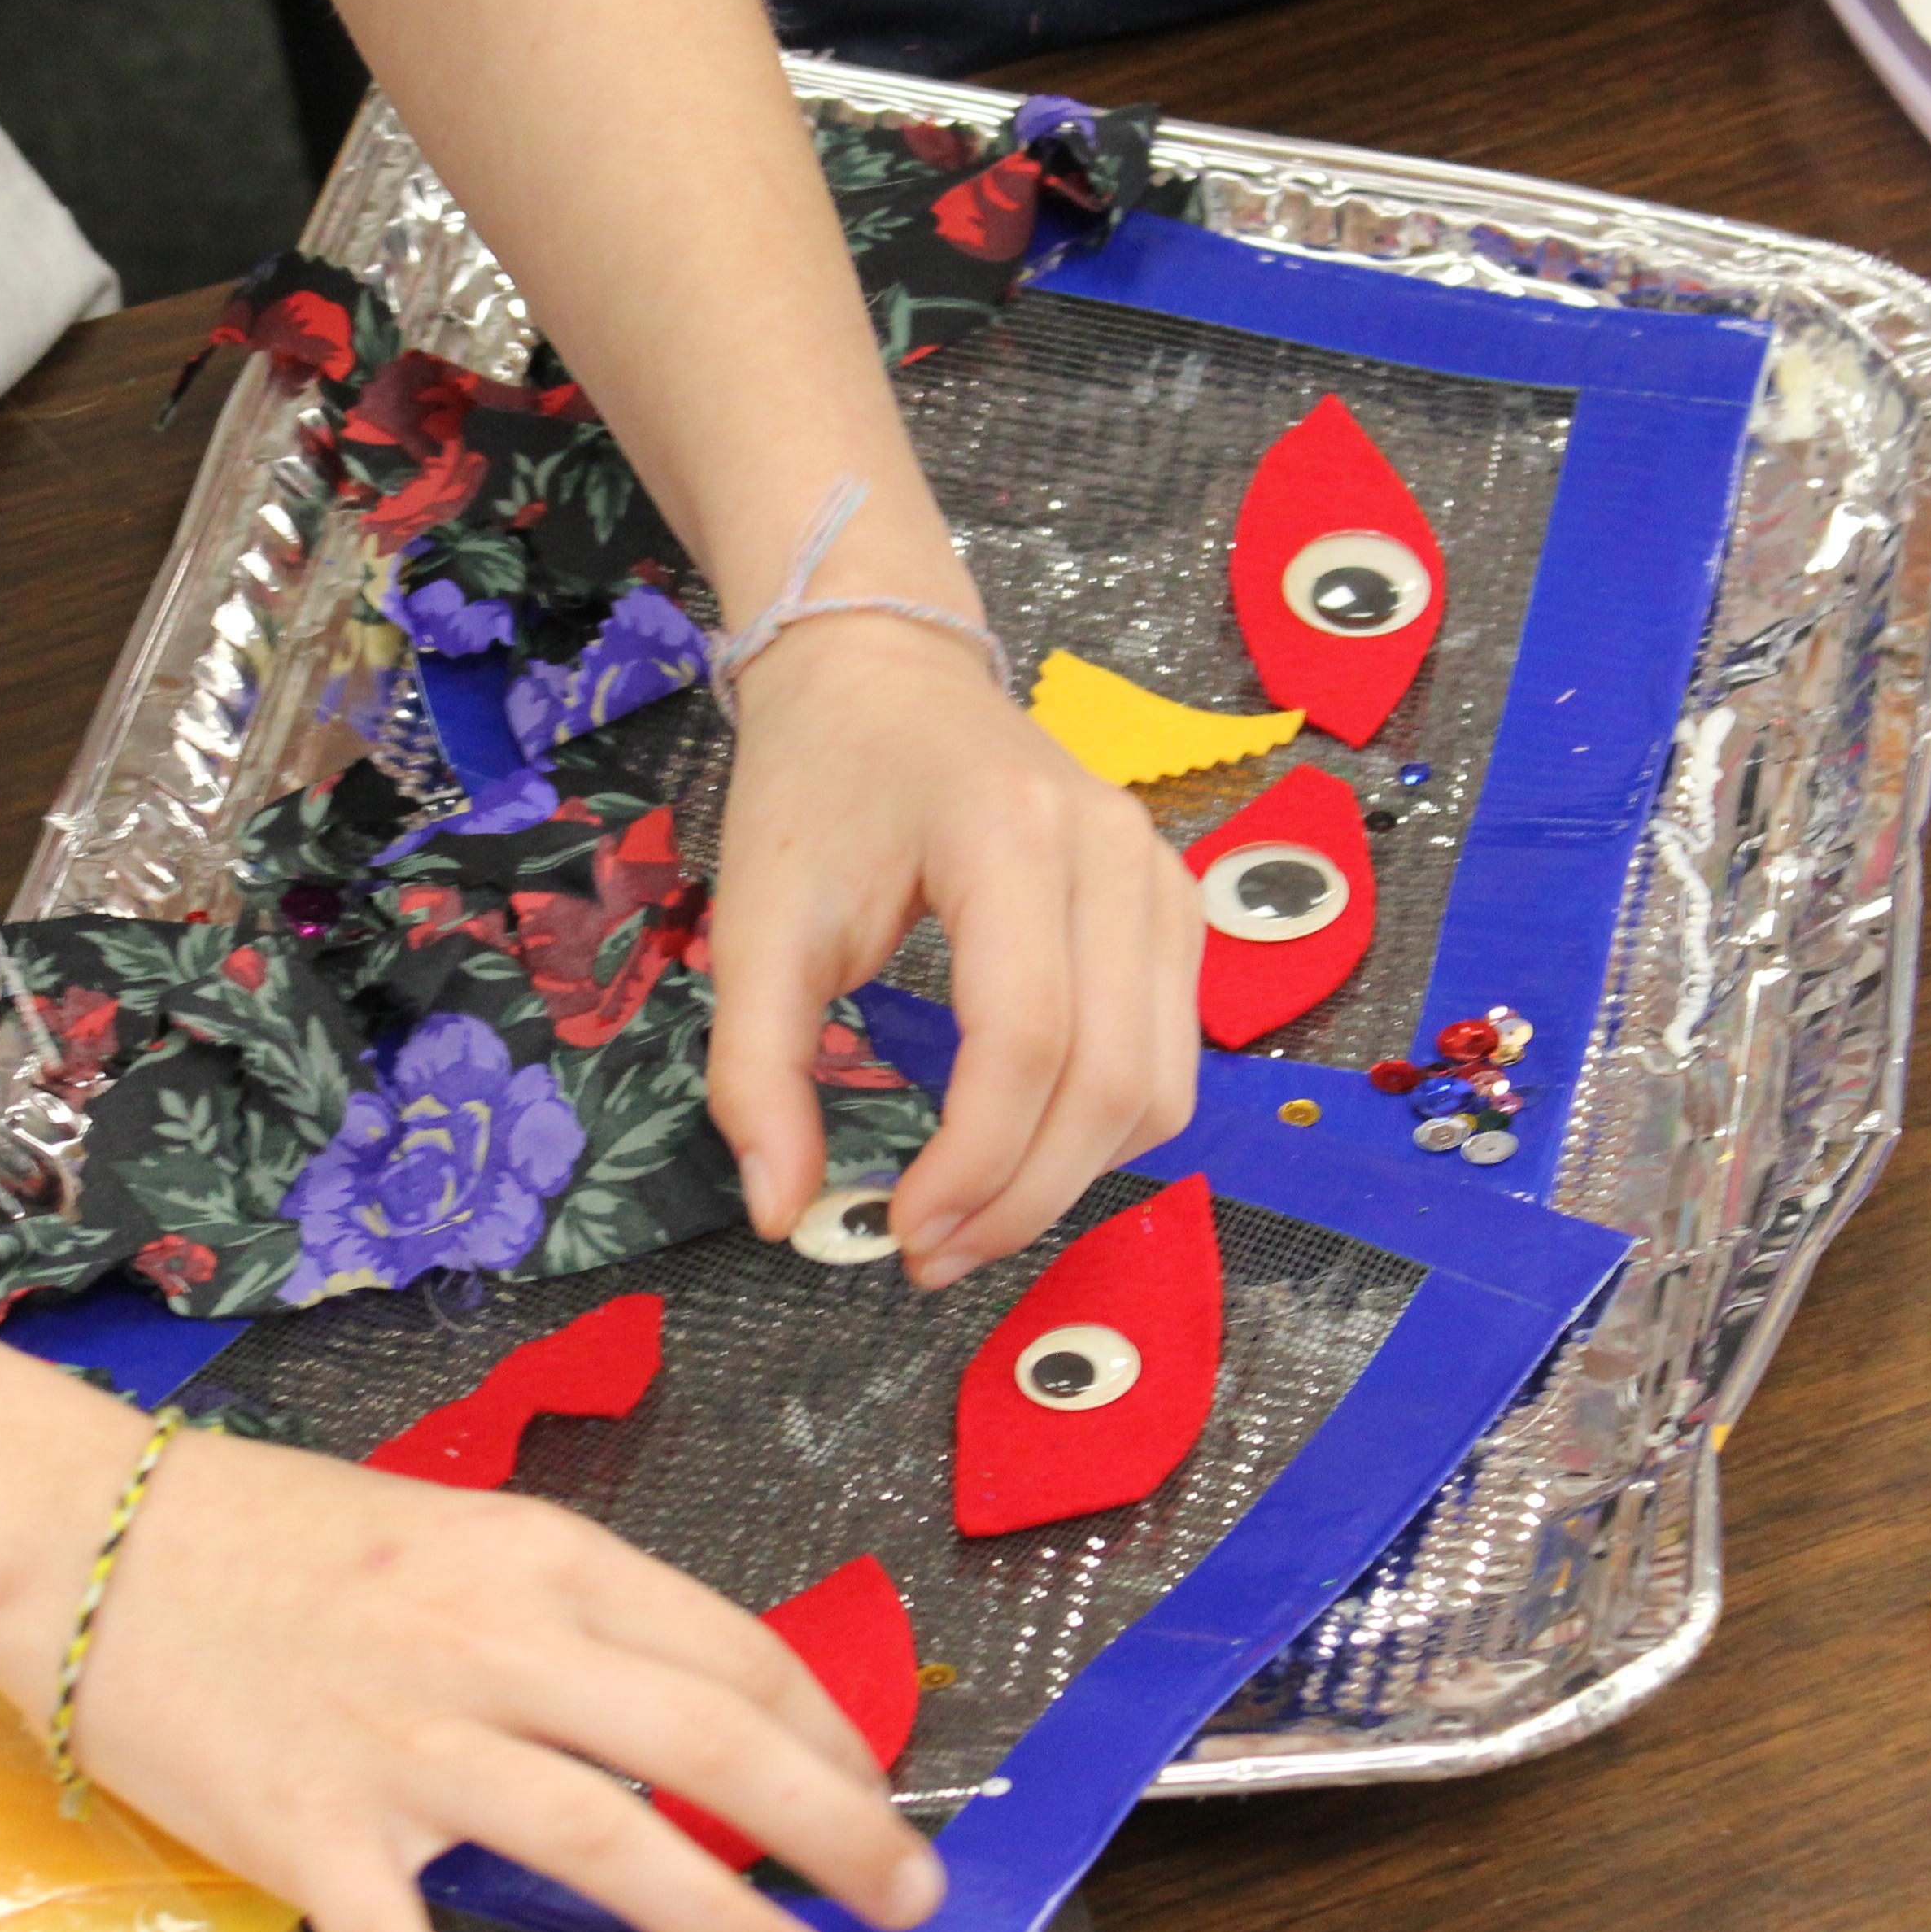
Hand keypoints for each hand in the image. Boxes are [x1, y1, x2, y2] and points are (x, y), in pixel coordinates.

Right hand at [45, 1427, 944, 1931]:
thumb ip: (560, 1615)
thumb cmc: (274, 1535)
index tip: (875, 1795)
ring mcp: (402, 1737)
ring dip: (710, 1912)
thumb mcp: (454, 1535)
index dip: (825, 1734)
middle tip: (905, 1899)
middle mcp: (494, 1641)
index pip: (728, 1652)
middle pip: (704, 1739)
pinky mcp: (306, 1823)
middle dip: (829, 1824)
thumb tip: (678, 1703)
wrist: (88, 1536)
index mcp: (542, 1559)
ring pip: (597, 1829)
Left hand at [704, 615, 1202, 1288]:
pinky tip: (1023, 1149)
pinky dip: (1104, 1128)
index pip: (1027, 1039)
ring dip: (1071, 1178)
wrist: (882, 675)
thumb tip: (787, 1215)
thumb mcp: (755, 924)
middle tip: (932, 1256)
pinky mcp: (1175, 906)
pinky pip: (1169, 1055)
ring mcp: (1162, 878)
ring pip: (1159, 1085)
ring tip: (971, 1216)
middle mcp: (1115, 852)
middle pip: (1112, 1080)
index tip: (900, 1235)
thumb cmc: (816, 788)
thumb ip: (758, 1073)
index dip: (975, 1165)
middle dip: (1024, 1199)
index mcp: (1008, 836)